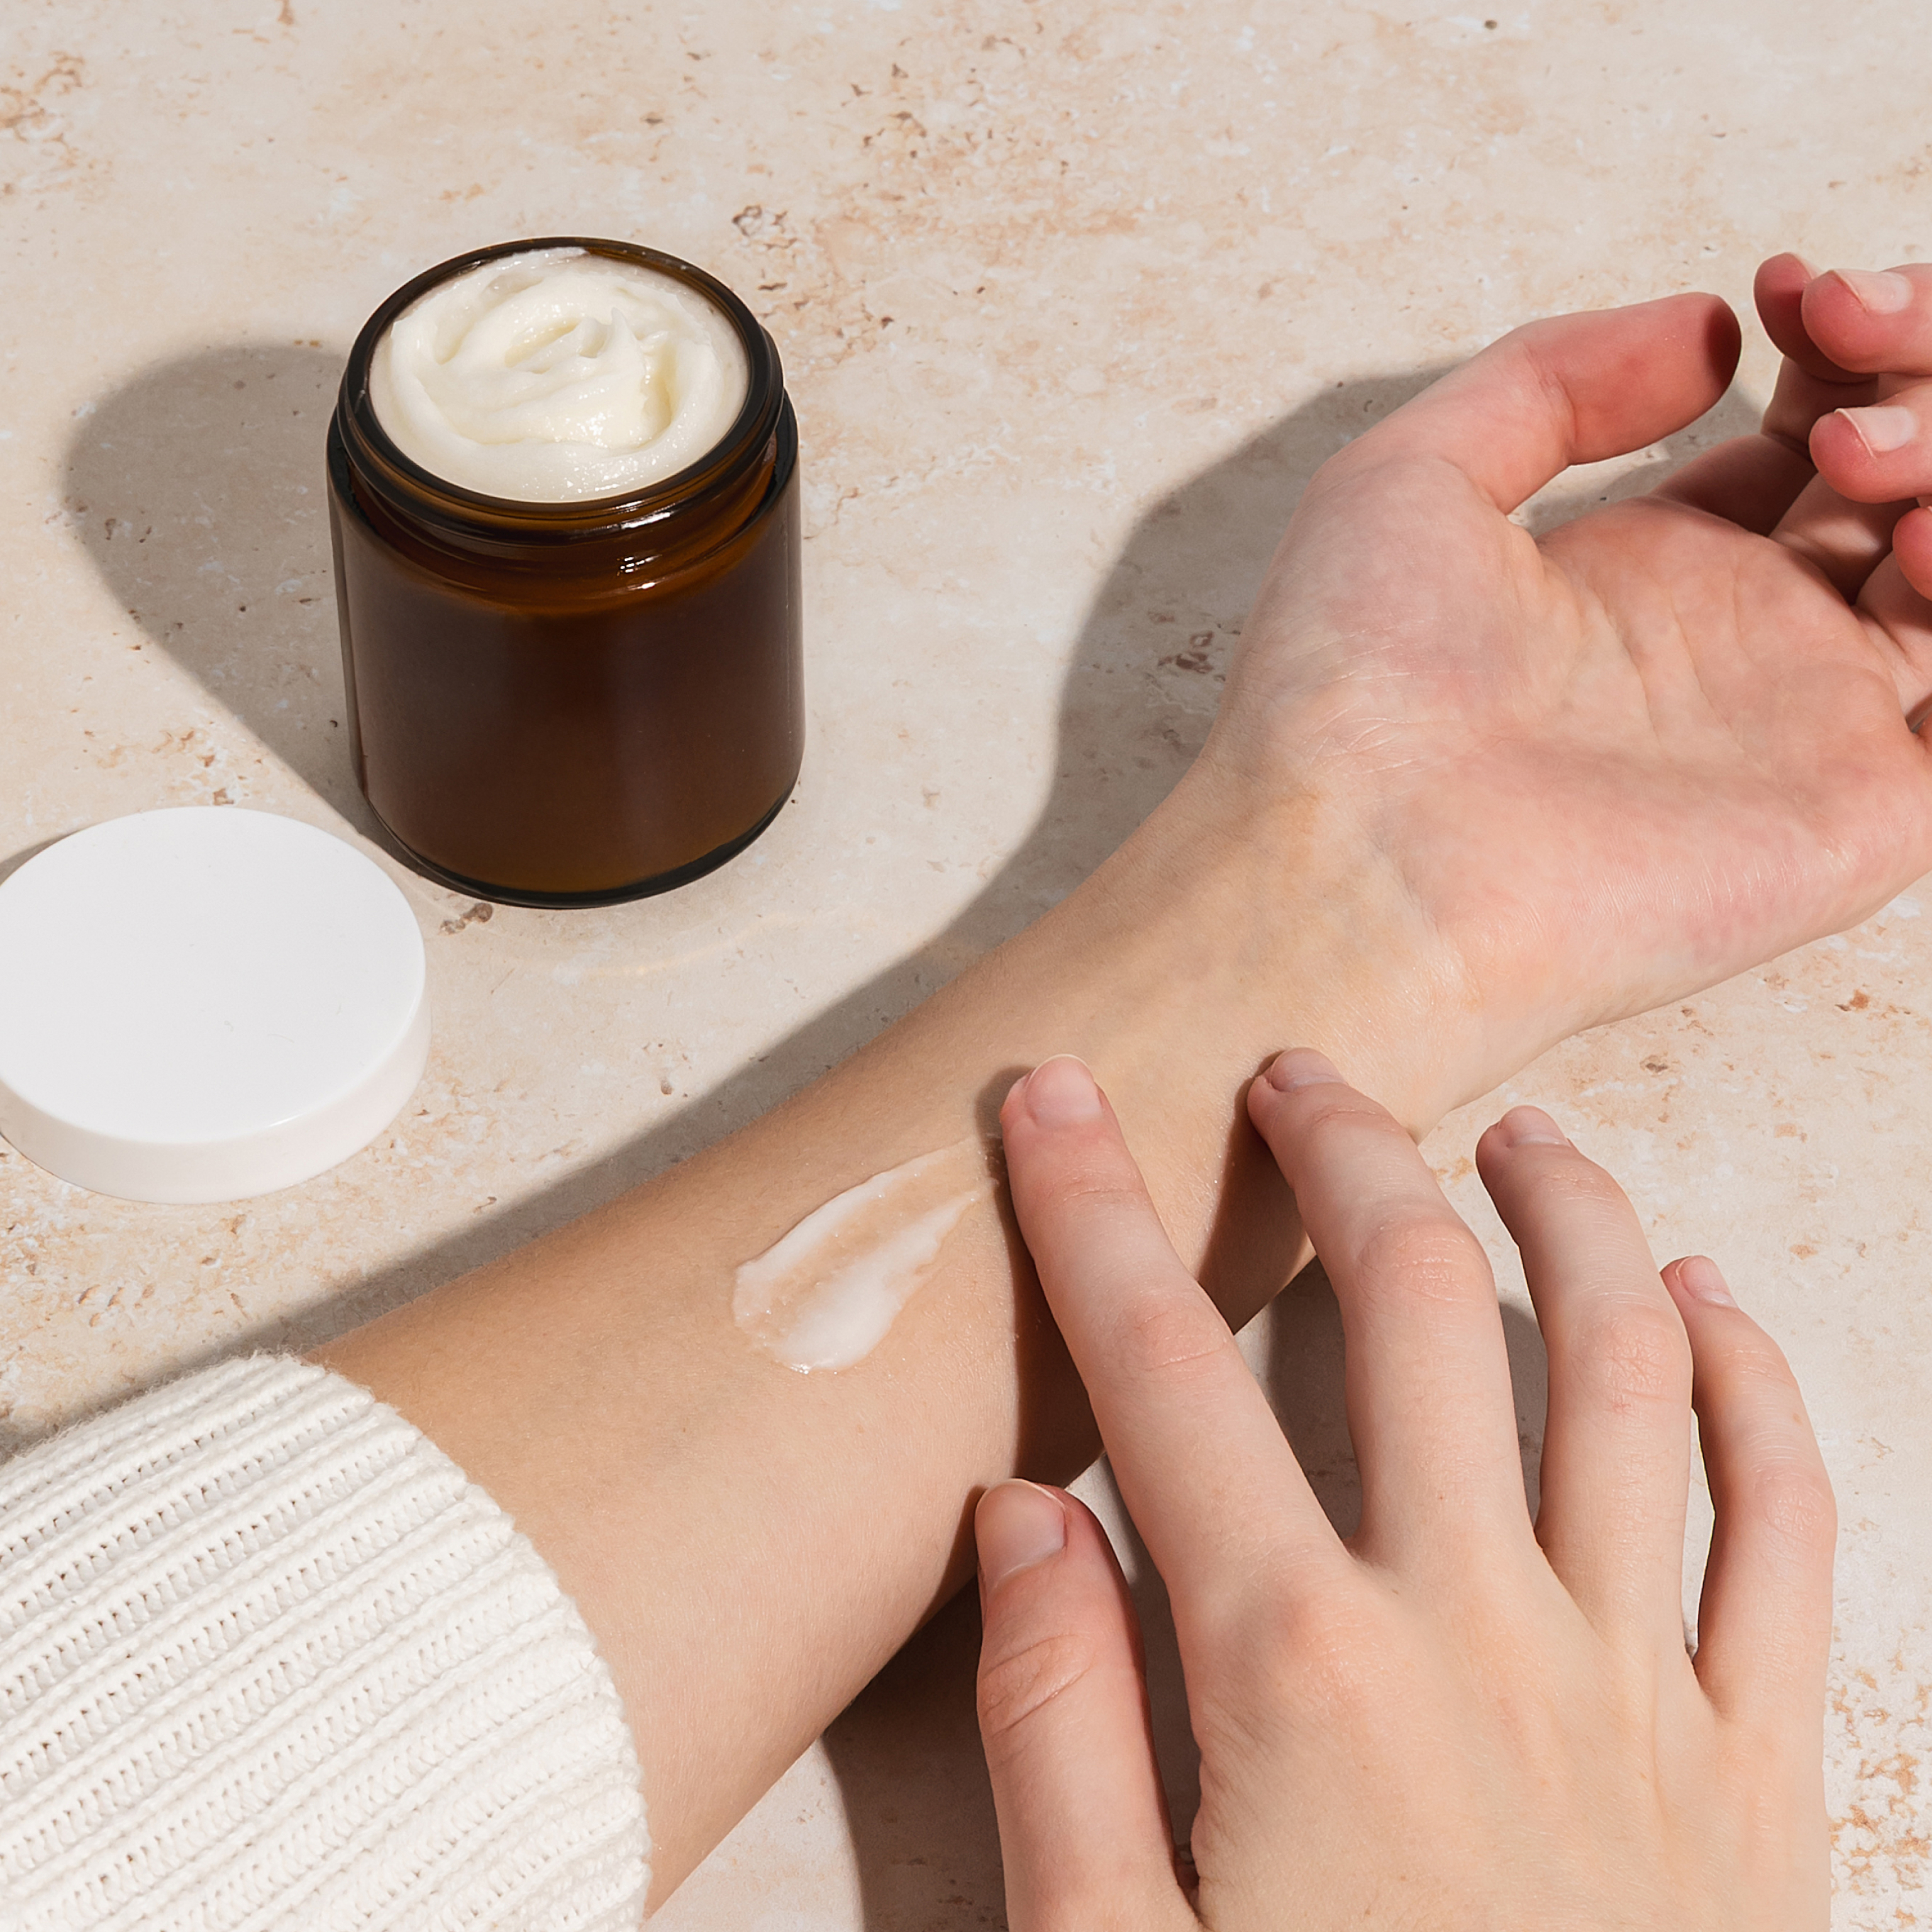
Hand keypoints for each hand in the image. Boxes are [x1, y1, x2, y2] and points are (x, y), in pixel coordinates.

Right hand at [973, 1052, 1832, 1928]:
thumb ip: (1055, 1724)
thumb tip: (1023, 1513)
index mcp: (1301, 1673)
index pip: (1158, 1373)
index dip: (1086, 1213)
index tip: (1050, 1102)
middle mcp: (1481, 1634)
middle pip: (1413, 1305)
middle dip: (1340, 1152)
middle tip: (1295, 1072)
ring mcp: (1640, 1685)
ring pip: (1622, 1365)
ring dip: (1565, 1211)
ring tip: (1508, 1129)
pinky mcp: (1758, 1759)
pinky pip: (1785, 1523)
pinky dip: (1753, 1385)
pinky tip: (1704, 1300)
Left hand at [1200, 256, 1931, 1103]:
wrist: (1355, 866)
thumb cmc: (1348, 692)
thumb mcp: (1409, 478)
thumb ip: (1549, 379)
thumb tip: (1710, 333)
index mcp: (1647, 571)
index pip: (1810, 432)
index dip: (1837, 342)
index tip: (1794, 283)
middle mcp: (1742, 644)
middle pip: (1902, 480)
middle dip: (1910, 371)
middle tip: (1843, 327)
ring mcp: (1810, 730)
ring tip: (1845, 452)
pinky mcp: (1861, 818)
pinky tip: (1915, 540)